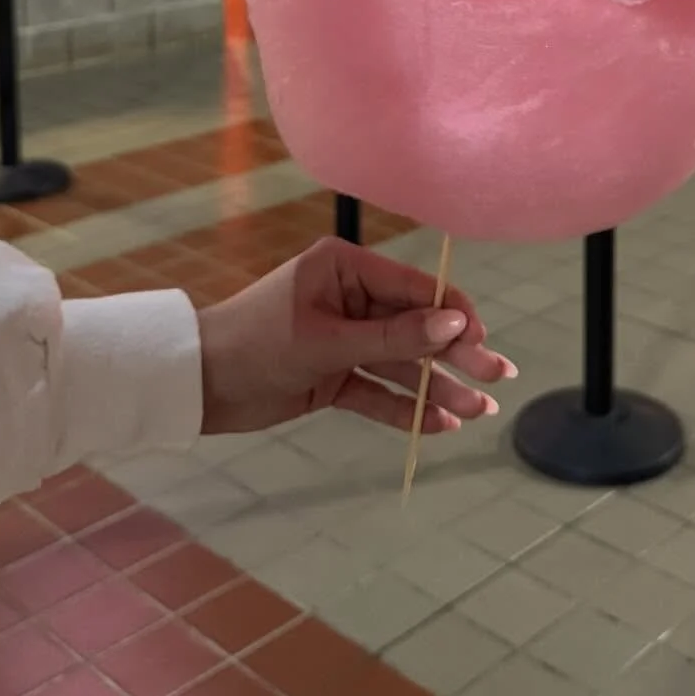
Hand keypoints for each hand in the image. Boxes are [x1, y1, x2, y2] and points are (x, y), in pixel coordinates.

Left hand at [195, 236, 516, 436]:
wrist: (195, 384)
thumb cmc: (254, 344)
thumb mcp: (325, 341)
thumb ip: (391, 337)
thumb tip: (453, 324)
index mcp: (345, 269)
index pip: (415, 289)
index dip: (452, 316)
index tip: (481, 345)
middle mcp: (350, 298)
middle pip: (415, 328)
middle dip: (456, 356)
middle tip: (499, 379)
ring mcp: (343, 339)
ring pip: (401, 364)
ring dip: (437, 389)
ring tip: (480, 414)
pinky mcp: (333, 375)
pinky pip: (377, 391)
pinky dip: (405, 409)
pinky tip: (440, 426)